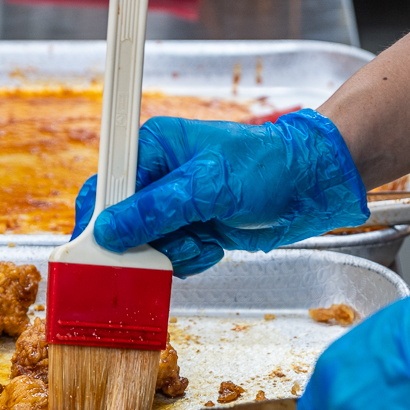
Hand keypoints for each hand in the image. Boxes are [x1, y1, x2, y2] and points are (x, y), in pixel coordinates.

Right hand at [71, 109, 367, 276]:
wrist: (308, 188)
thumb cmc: (265, 167)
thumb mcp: (208, 186)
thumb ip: (156, 209)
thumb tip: (109, 230)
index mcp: (151, 149)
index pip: (105, 187)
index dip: (100, 221)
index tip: (102, 249)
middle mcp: (158, 177)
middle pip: (121, 225)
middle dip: (145, 244)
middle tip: (173, 244)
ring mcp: (175, 206)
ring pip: (147, 248)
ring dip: (174, 255)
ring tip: (204, 240)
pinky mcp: (192, 229)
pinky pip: (172, 257)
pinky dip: (191, 260)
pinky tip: (213, 245)